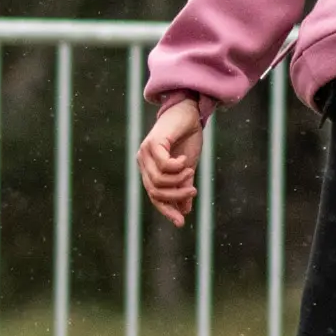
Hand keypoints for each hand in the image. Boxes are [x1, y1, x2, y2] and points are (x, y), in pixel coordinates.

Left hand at [137, 98, 202, 226]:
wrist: (189, 113)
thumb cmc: (186, 139)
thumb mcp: (187, 168)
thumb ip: (183, 186)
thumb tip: (185, 210)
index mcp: (149, 170)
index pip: (154, 196)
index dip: (166, 210)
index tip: (181, 222)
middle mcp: (143, 163)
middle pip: (155, 191)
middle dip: (175, 196)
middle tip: (193, 192)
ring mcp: (145, 153)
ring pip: (158, 180)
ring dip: (178, 180)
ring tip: (190, 171)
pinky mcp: (152, 143)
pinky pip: (162, 164)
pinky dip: (176, 166)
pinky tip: (185, 160)